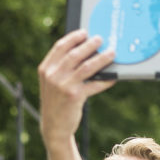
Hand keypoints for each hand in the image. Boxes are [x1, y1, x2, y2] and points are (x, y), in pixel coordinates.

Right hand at [38, 30, 115, 146]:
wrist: (53, 126)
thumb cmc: (56, 102)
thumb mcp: (52, 83)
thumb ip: (61, 68)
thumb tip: (84, 53)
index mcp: (45, 69)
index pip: (60, 47)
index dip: (73, 38)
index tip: (84, 32)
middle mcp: (52, 75)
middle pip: (74, 54)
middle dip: (90, 45)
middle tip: (101, 39)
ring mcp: (63, 85)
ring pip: (86, 67)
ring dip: (101, 59)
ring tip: (111, 53)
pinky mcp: (74, 96)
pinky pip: (94, 84)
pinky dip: (105, 81)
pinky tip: (113, 78)